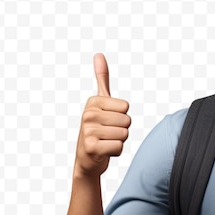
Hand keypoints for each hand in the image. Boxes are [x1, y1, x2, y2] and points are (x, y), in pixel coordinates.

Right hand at [74, 53, 130, 178]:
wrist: (86, 159)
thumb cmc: (97, 130)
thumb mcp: (99, 103)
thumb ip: (102, 79)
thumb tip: (99, 55)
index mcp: (93, 102)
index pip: (126, 107)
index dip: (122, 117)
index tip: (109, 121)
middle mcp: (88, 115)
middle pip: (127, 121)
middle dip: (121, 130)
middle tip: (108, 134)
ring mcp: (88, 131)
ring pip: (124, 134)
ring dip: (118, 141)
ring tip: (106, 142)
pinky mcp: (91, 148)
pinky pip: (119, 147)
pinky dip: (115, 152)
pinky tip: (104, 151)